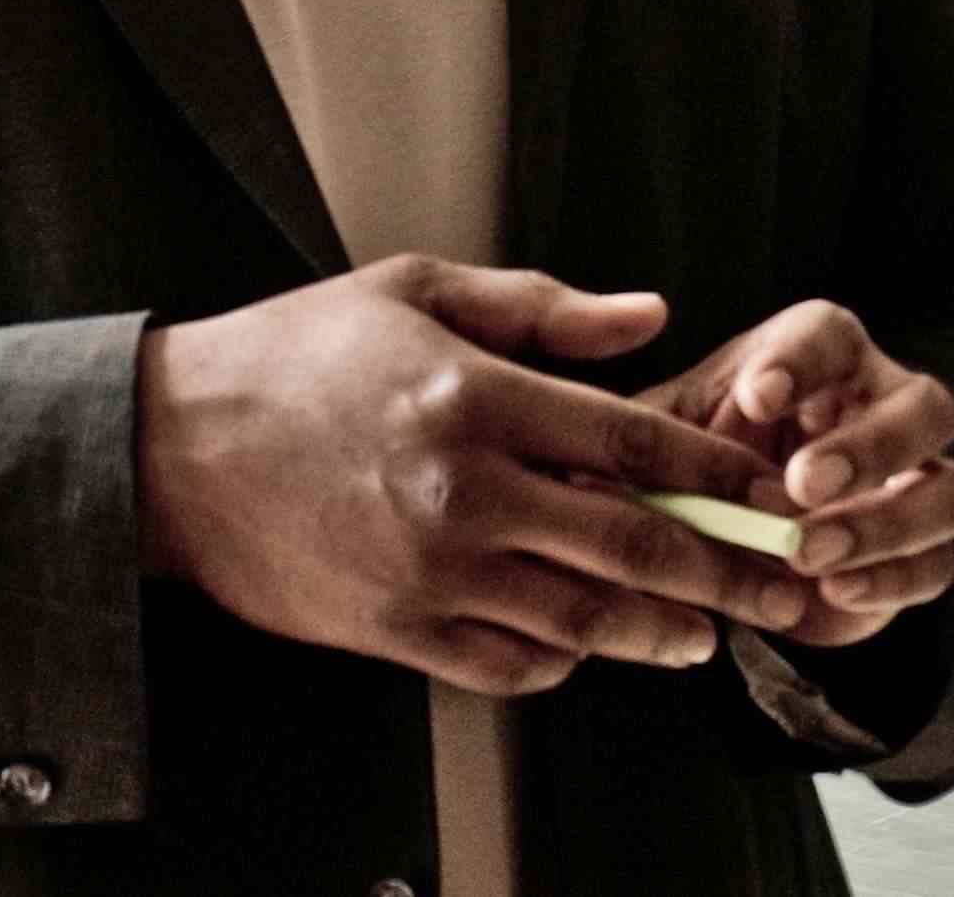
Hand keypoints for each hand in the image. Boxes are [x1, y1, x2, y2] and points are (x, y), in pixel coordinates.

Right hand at [135, 254, 820, 697]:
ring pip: (578, 622)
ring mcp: (429, 572)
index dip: (716, 473)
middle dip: (723, 573)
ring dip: (659, 634)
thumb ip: (543, 308)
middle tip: (784, 587)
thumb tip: (650, 318)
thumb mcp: (417, 290)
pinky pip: (504, 664)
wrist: (169, 450)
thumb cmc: (295, 355)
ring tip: (711, 636)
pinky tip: (594, 649)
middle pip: (630, 547)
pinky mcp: (392, 630)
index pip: (631, 443)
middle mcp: (462, 494)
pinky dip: (561, 663)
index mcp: (473, 398)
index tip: (770, 490)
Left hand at [638, 300, 953, 648]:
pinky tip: (831, 591)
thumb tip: (569, 459)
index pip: (831, 338)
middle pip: (924, 407)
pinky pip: (937, 565)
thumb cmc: (699, 463)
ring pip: (947, 490)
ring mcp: (914, 483)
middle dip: (868, 448)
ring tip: (807, 554)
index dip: (801, 364)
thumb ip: (630, 443)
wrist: (742, 545)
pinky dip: (888, 579)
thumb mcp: (659, 443)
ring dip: (884, 524)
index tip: (755, 397)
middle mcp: (886, 408)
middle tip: (800, 484)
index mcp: (822, 359)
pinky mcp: (921, 554)